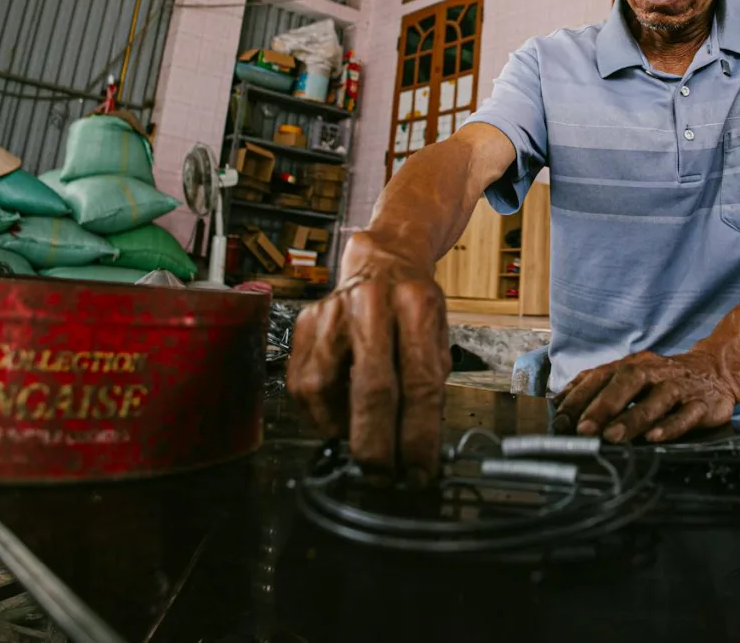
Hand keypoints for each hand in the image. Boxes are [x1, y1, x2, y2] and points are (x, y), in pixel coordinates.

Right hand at [286, 231, 449, 482]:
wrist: (384, 262)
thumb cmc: (414, 309)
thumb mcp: (438, 339)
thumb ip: (429, 390)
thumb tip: (419, 452)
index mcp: (417, 306)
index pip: (420, 384)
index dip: (419, 437)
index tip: (418, 472)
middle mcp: (372, 304)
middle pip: (371, 388)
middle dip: (377, 446)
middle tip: (382, 476)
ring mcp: (332, 311)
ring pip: (325, 389)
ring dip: (342, 430)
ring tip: (359, 441)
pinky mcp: (305, 323)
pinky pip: (301, 383)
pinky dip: (319, 413)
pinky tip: (338, 416)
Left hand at [551, 349, 738, 442]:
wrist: (716, 370)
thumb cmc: (663, 379)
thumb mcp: (632, 377)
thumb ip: (599, 388)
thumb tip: (559, 405)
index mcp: (633, 365)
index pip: (601, 376)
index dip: (579, 396)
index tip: (560, 419)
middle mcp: (654, 372)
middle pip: (627, 382)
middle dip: (603, 405)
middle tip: (583, 429)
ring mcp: (679, 387)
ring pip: (656, 399)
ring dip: (633, 418)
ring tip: (612, 436)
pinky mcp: (702, 404)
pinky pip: (686, 415)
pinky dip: (670, 426)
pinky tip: (654, 438)